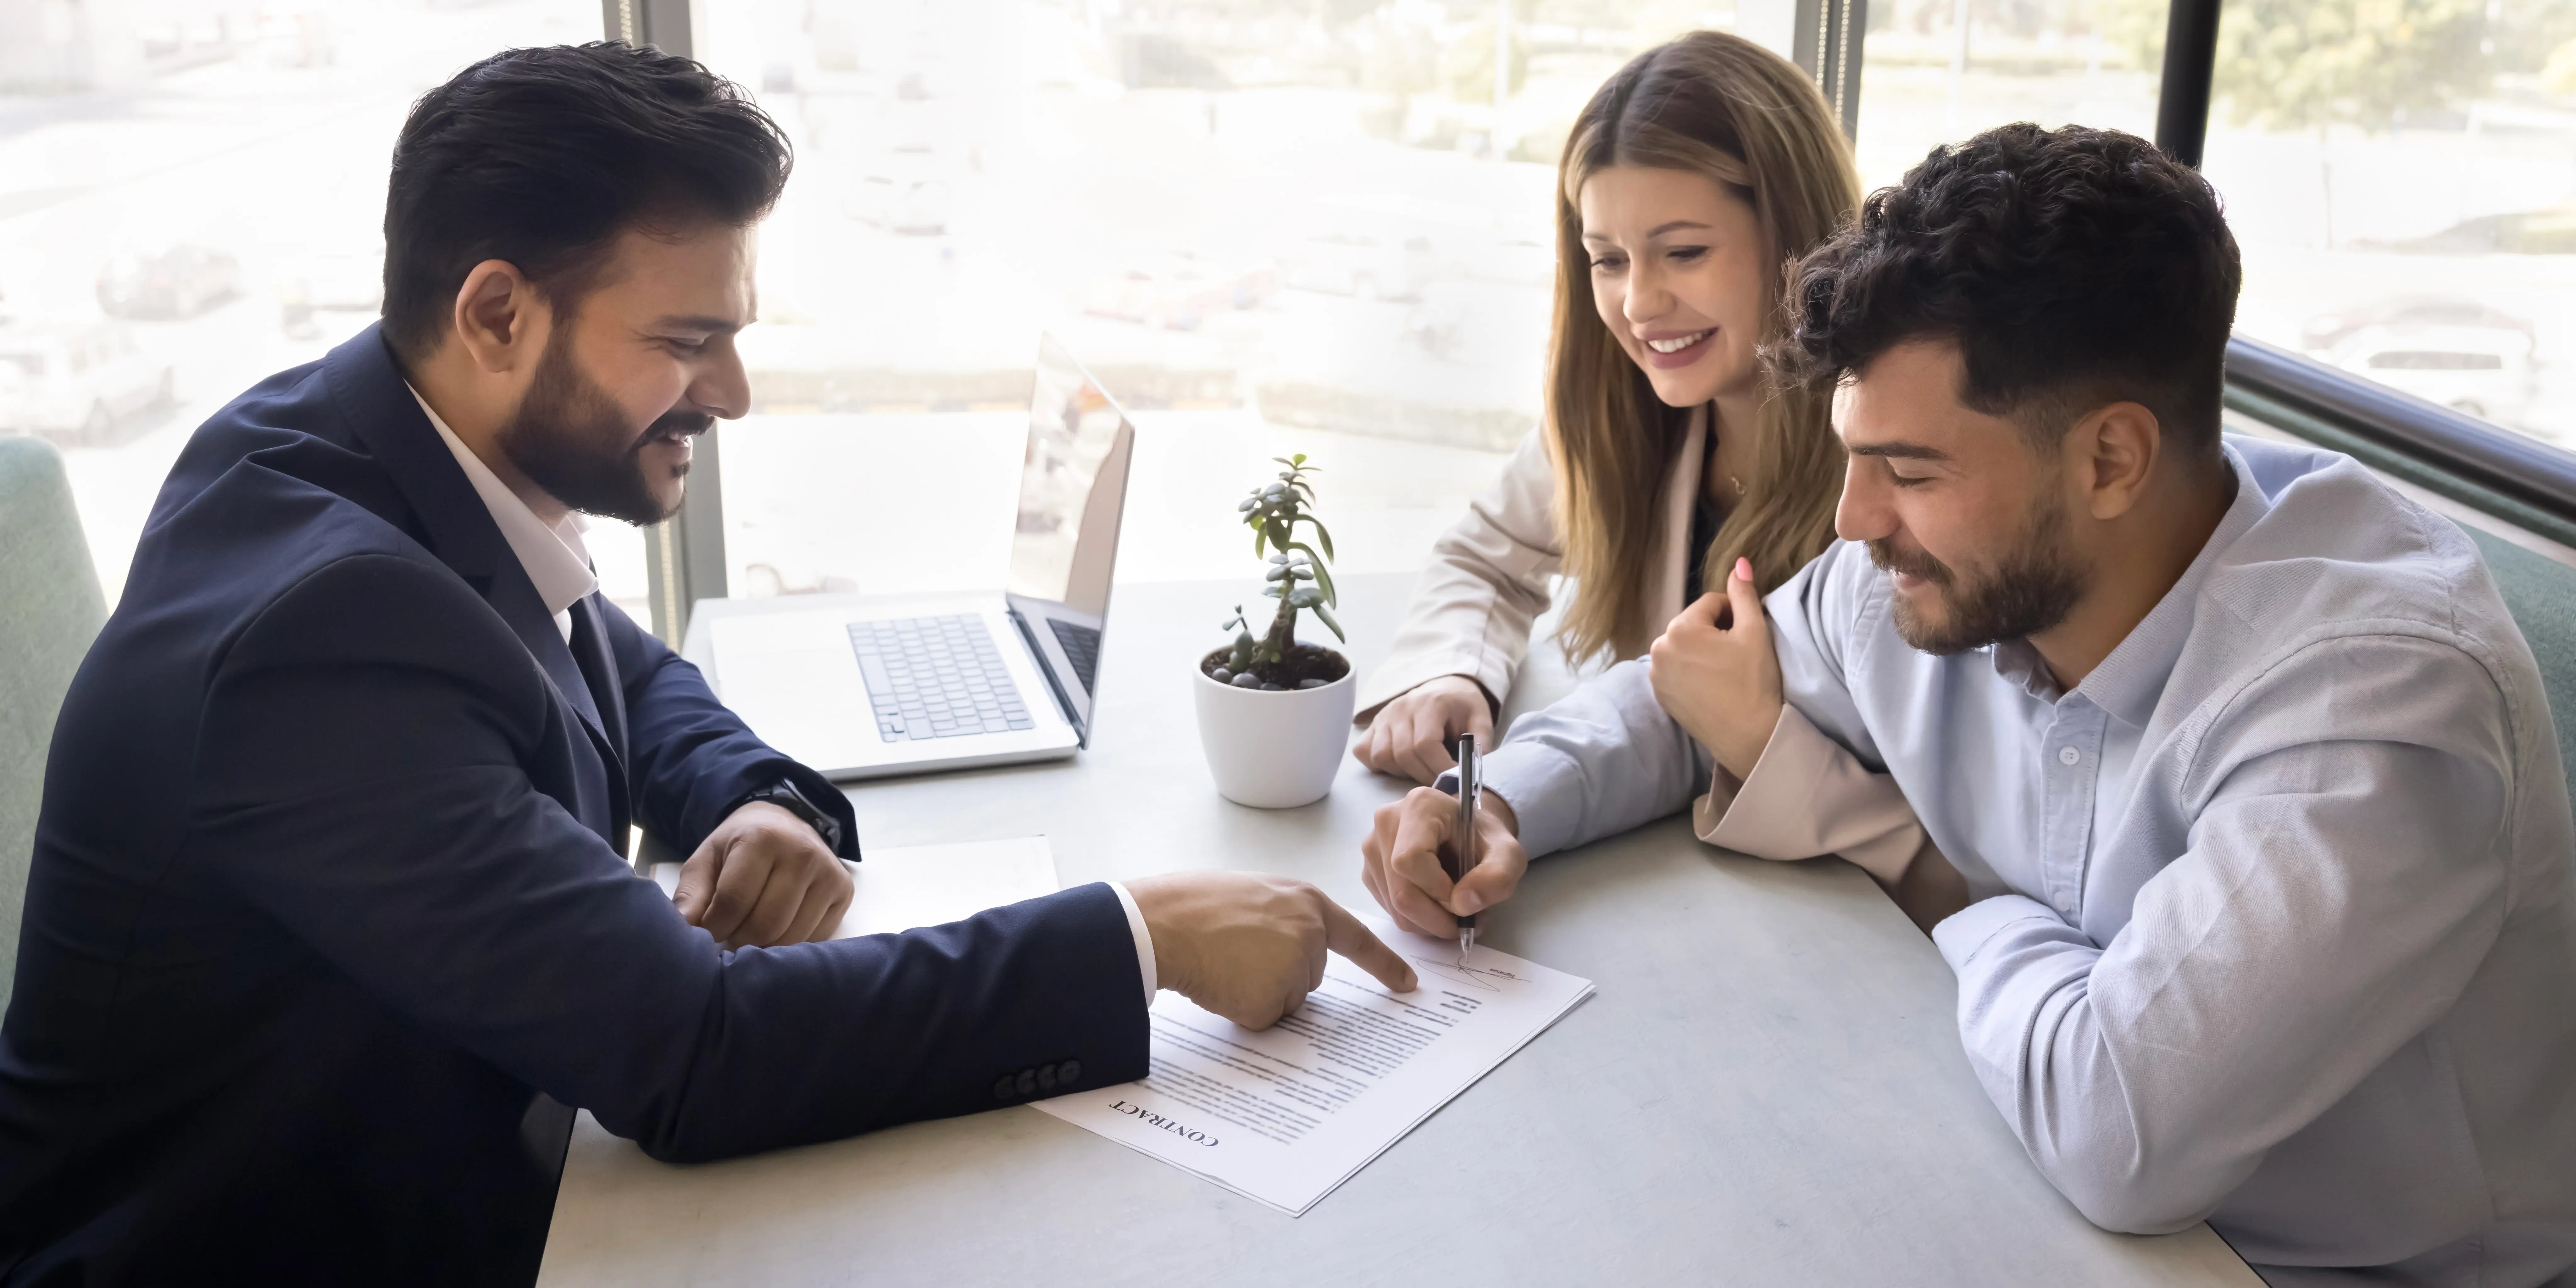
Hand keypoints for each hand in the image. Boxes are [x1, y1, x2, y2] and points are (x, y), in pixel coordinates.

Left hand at [672, 802, 853, 949]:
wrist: (785, 823)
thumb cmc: (740, 845)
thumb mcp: (708, 858)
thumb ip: (692, 893)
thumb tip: (684, 928)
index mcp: (762, 839)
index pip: (734, 901)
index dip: (714, 926)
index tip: (708, 928)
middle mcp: (802, 853)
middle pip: (765, 924)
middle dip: (739, 938)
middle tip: (731, 931)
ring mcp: (828, 873)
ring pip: (791, 936)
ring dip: (764, 945)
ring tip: (752, 929)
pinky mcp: (844, 891)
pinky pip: (814, 938)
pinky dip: (791, 942)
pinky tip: (779, 926)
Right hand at [1126, 872, 1416, 1028]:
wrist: (1164, 923)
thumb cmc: (1200, 906)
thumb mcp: (1257, 897)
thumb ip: (1288, 921)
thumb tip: (1295, 954)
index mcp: (1308, 904)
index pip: (1359, 939)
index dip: (1385, 964)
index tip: (1409, 984)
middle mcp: (1310, 935)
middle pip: (1311, 975)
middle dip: (1280, 973)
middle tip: (1238, 952)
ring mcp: (1293, 969)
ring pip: (1287, 998)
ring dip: (1259, 991)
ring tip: (1226, 962)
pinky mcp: (1270, 1001)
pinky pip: (1264, 1018)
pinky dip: (1243, 1009)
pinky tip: (1222, 983)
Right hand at [1353, 675, 1494, 784]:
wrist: (1445, 688)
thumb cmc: (1463, 708)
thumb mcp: (1481, 721)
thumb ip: (1479, 747)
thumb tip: (1472, 777)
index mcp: (1431, 703)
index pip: (1425, 744)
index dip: (1439, 769)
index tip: (1455, 781)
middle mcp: (1401, 707)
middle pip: (1403, 754)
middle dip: (1424, 775)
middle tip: (1441, 783)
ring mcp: (1383, 716)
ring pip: (1382, 756)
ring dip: (1402, 772)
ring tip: (1422, 769)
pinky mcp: (1372, 725)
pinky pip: (1365, 752)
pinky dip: (1379, 764)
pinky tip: (1401, 763)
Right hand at [1359, 785, 1527, 937]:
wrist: (1467, 833)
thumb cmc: (1485, 840)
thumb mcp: (1509, 855)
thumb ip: (1498, 877)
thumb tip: (1462, 904)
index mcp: (1419, 806)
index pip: (1410, 861)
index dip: (1439, 890)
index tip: (1465, 894)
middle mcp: (1385, 821)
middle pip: (1401, 893)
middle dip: (1438, 918)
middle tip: (1467, 919)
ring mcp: (1372, 847)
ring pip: (1394, 907)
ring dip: (1429, 923)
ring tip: (1456, 911)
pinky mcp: (1370, 869)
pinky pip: (1389, 909)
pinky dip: (1416, 919)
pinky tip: (1435, 905)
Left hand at [1648, 557, 1783, 780]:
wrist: (1748, 736)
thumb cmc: (1754, 681)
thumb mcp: (1754, 631)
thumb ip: (1743, 593)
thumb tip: (1739, 562)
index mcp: (1680, 628)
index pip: (1711, 604)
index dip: (1735, 614)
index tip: (1747, 636)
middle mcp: (1658, 648)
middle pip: (1694, 624)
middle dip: (1716, 632)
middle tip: (1737, 655)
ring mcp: (1655, 674)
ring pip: (1685, 647)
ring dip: (1703, 650)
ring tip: (1726, 670)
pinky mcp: (1660, 695)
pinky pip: (1676, 669)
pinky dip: (1692, 670)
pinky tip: (1713, 684)